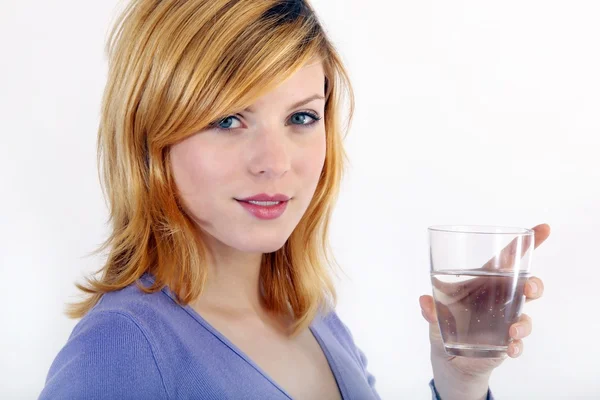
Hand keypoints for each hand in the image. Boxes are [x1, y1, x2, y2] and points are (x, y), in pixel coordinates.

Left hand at [419, 224, 549, 397]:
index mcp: (484, 281)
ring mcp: (505, 320)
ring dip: (524, 322)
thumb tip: (424, 301)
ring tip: (513, 330)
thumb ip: (430, 309)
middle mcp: (499, 298)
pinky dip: (517, 346)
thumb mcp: (434, 314)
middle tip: (529, 288)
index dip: (527, 243)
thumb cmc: (444, 322)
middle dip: (534, 284)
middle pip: (526, 285)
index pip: (508, 258)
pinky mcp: (506, 342)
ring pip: (526, 315)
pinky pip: (518, 342)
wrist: (448, 357)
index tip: (543, 228)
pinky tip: (510, 348)